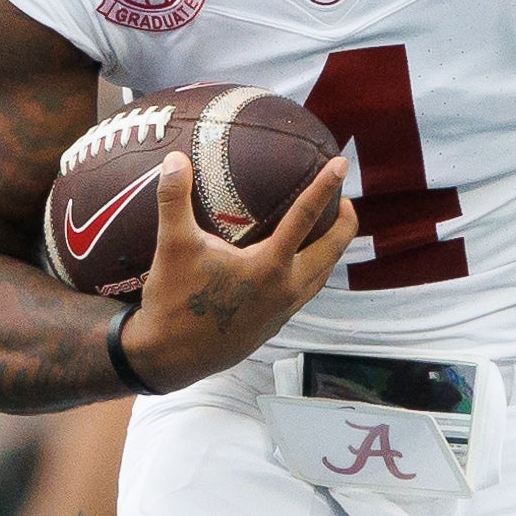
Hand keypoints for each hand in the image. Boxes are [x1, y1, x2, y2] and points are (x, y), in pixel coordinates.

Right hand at [115, 157, 356, 391]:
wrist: (170, 357)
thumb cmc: (173, 302)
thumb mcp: (173, 246)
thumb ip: (174, 199)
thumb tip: (175, 158)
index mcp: (269, 267)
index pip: (305, 218)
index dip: (325, 188)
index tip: (342, 164)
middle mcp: (285, 289)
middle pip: (331, 251)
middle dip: (344, 224)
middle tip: (345, 201)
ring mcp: (283, 310)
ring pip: (322, 275)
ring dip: (331, 251)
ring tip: (330, 231)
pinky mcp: (274, 325)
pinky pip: (306, 292)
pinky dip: (313, 272)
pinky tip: (299, 266)